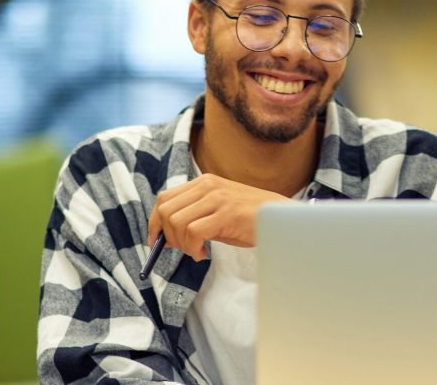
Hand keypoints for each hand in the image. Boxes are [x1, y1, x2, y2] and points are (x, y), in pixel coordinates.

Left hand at [146, 174, 288, 261]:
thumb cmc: (252, 220)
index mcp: (205, 182)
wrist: (282, 219)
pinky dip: (192, 248)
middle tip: (182, 249)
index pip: (165, 198)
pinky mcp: (226, 213)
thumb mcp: (219, 212)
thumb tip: (166, 237)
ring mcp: (217, 198)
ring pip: (176, 222)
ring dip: (181, 244)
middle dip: (166, 236)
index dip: (154, 221)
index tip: (156, 241)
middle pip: (165, 210)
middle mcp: (208, 186)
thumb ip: (194, 217)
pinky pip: (193, 232)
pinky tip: (204, 253)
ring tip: (197, 251)